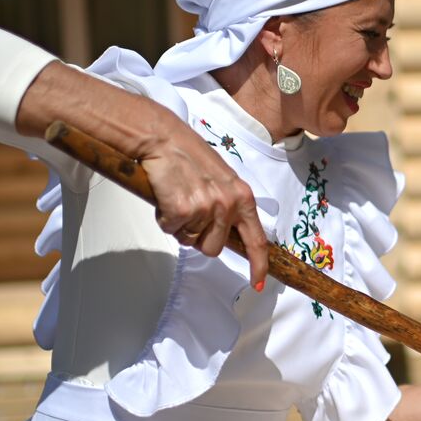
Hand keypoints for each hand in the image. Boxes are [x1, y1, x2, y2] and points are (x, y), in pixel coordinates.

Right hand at [16, 62, 270, 288]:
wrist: (161, 137)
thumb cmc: (187, 158)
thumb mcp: (220, 180)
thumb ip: (227, 206)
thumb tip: (226, 234)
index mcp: (242, 196)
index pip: (256, 239)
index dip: (257, 265)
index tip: (258, 283)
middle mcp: (228, 203)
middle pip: (214, 248)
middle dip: (199, 237)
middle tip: (188, 211)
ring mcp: (207, 207)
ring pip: (191, 241)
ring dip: (181, 227)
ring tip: (176, 199)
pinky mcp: (182, 209)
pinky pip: (171, 230)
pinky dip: (164, 219)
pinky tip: (164, 197)